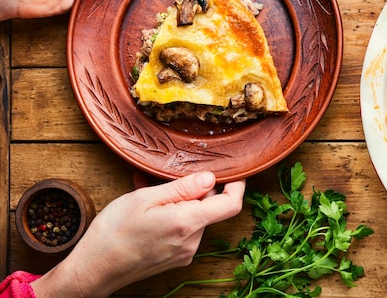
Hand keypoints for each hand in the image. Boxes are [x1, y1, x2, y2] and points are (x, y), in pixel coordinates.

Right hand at [31, 172, 245, 297]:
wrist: (93, 270)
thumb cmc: (114, 232)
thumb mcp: (146, 199)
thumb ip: (182, 188)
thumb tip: (210, 178)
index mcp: (188, 223)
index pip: (230, 204)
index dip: (237, 185)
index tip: (234, 172)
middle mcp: (192, 241)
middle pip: (209, 208)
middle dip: (194, 189)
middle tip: (166, 177)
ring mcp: (184, 252)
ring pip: (194, 217)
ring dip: (178, 201)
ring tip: (148, 191)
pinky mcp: (175, 258)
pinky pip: (182, 229)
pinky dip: (171, 215)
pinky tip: (147, 208)